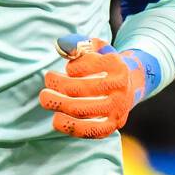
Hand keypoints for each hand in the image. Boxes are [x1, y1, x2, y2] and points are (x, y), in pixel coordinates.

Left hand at [39, 35, 156, 138]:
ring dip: (59, 104)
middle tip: (48, 79)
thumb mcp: (96, 48)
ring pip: (83, 110)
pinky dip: (70, 127)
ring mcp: (117, 109)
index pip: (89, 65)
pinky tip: (56, 119)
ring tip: (45, 98)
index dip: (73, 67)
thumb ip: (79, 44)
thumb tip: (62, 46)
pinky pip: (90, 130)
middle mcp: (120, 88)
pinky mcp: (111, 125)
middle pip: (84, 88)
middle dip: (60, 84)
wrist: (129, 86)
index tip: (68, 68)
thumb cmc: (105, 65)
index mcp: (117, 65)